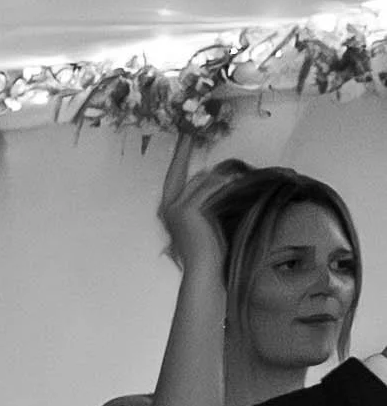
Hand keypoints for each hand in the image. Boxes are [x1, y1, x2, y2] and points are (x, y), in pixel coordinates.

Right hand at [155, 132, 232, 281]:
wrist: (205, 271)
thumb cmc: (208, 251)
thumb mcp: (204, 221)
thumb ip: (203, 200)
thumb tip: (218, 177)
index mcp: (168, 211)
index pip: (176, 174)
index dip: (181, 153)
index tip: (186, 134)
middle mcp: (167, 208)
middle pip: (194, 177)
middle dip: (212, 174)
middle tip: (225, 167)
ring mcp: (175, 209)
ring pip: (203, 181)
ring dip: (222, 180)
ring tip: (237, 181)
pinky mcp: (187, 211)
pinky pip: (209, 189)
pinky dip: (222, 185)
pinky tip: (234, 183)